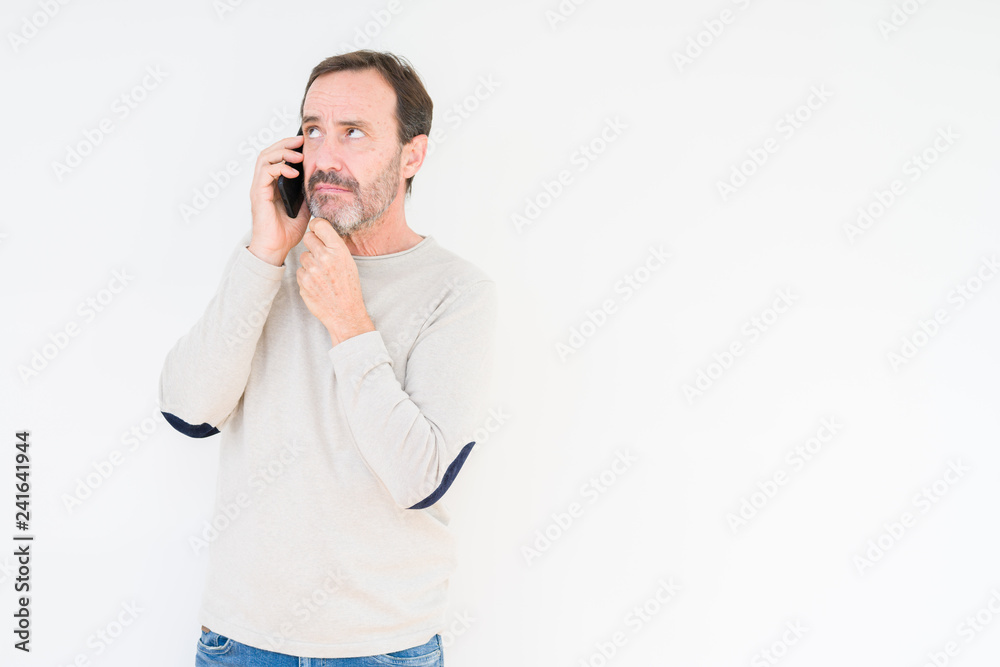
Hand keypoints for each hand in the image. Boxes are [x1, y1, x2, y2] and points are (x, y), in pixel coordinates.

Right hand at [247, 133, 309, 265]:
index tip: (303, 142)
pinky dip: (280, 168)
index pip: (276, 158)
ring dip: (282, 152)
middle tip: (300, 139)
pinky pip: (266, 172)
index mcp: (272, 185)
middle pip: (268, 153)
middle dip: (285, 143)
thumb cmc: (287, 232)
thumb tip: (318, 181)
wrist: (276, 249)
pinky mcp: (258, 194)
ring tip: (298, 154)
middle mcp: (263, 184)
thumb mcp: (303, 208)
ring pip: (264, 158)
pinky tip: (294, 172)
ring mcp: (259, 188)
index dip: (288, 147)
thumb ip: (306, 193)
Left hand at [297, 218, 375, 345]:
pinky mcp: (303, 282)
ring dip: (309, 263)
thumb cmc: (348, 287)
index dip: (317, 226)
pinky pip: (300, 271)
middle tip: (321, 255)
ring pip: (303, 255)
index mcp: (338, 250)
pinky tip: (317, 284)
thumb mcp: (348, 262)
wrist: (345, 313)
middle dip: (312, 244)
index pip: (319, 224)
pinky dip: (306, 276)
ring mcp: (312, 270)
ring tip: (322, 275)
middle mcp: (324, 257)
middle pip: (308, 237)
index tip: (317, 230)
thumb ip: (334, 246)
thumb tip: (320, 232)